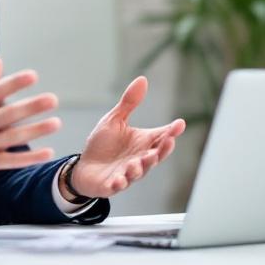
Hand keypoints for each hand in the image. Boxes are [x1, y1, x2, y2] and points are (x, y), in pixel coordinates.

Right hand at [0, 58, 60, 190]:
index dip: (13, 84)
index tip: (32, 76)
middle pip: (5, 115)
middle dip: (30, 107)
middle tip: (52, 100)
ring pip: (11, 138)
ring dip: (35, 131)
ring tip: (56, 123)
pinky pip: (10, 161)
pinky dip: (29, 158)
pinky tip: (48, 152)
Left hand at [66, 76, 184, 198]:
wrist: (84, 167)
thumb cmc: (104, 144)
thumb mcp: (115, 120)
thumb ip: (129, 103)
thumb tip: (142, 79)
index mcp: (143, 143)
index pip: (161, 137)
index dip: (172, 132)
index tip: (180, 124)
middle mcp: (139, 159)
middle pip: (156, 156)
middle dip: (163, 150)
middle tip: (169, 142)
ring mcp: (127, 174)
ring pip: (138, 172)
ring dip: (140, 167)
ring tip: (137, 161)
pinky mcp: (112, 185)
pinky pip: (118, 186)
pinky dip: (119, 183)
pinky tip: (118, 180)